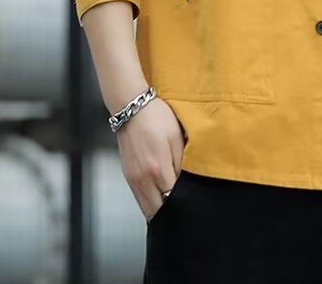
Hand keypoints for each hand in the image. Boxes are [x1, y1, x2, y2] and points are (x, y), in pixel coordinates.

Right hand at [116, 96, 185, 221]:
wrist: (132, 108)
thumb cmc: (157, 118)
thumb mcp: (177, 137)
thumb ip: (182, 164)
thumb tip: (186, 184)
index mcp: (158, 169)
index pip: (173, 200)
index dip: (184, 204)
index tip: (193, 204)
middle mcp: (143, 179)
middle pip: (158, 211)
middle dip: (172, 213)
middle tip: (185, 210)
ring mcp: (132, 179)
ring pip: (146, 208)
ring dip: (159, 210)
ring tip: (174, 207)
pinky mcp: (127, 176)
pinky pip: (139, 199)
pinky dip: (150, 202)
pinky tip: (160, 197)